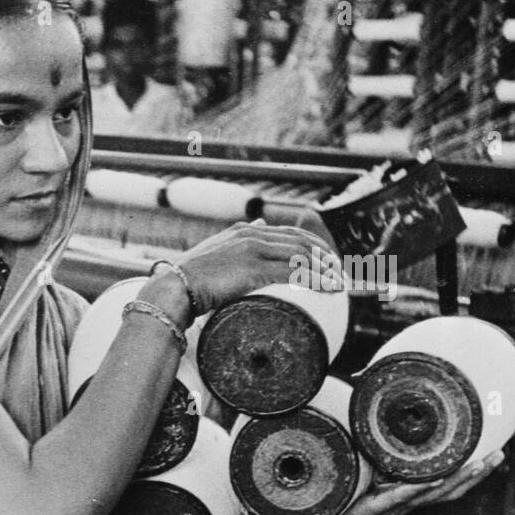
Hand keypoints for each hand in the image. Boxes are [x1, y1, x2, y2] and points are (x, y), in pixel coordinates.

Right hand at [164, 219, 342, 315]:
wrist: (174, 288)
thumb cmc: (191, 279)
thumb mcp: (217, 252)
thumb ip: (240, 240)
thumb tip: (261, 225)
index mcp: (244, 231)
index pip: (290, 233)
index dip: (314, 246)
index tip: (328, 261)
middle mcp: (251, 234)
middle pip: (301, 242)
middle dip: (325, 258)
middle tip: (340, 275)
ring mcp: (252, 250)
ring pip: (301, 256)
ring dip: (325, 270)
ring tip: (339, 285)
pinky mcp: (252, 268)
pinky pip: (293, 272)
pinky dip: (315, 279)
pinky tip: (328, 288)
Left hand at [301, 450, 504, 514]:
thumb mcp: (367, 493)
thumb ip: (380, 479)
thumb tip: (387, 455)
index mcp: (406, 499)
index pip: (444, 485)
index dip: (468, 473)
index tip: (490, 455)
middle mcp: (406, 503)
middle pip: (449, 488)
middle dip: (477, 472)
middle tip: (501, 454)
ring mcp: (394, 506)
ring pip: (433, 492)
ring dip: (459, 477)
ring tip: (480, 463)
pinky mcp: (376, 508)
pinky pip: (401, 496)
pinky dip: (419, 488)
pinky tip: (436, 479)